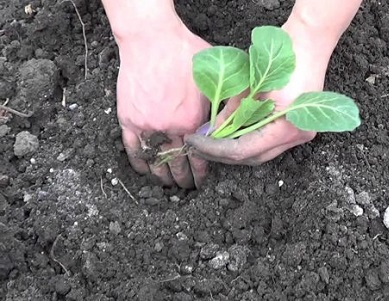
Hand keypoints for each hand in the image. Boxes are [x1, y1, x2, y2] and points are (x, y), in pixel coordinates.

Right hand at [115, 22, 209, 187]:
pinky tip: (145, 171)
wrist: (152, 39)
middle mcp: (169, 128)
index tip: (202, 181)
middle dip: (183, 179)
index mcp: (191, 121)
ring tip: (167, 184)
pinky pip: (132, 148)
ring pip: (154, 161)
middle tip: (187, 187)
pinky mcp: (128, 119)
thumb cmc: (185, 53)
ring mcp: (146, 125)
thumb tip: (225, 125)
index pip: (199, 157)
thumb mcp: (212, 79)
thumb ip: (218, 106)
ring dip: (161, 176)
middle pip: (176, 164)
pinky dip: (139, 163)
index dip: (201, 172)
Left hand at [184, 23, 332, 164]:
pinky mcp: (299, 127)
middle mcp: (296, 137)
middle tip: (199, 145)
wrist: (308, 43)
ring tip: (213, 140)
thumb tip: (211, 132)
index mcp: (285, 128)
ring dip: (237, 148)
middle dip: (223, 153)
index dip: (215, 149)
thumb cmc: (280, 57)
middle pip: (253, 157)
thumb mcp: (248, 85)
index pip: (243, 150)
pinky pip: (270, 142)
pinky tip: (233, 133)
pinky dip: (251, 140)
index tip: (194, 142)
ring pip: (262, 152)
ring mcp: (301, 134)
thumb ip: (230, 113)